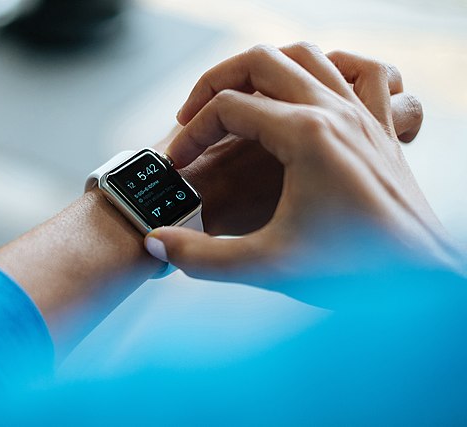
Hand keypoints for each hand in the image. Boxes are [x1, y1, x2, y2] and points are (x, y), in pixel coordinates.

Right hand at [145, 42, 461, 283]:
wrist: (423, 284)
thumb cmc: (356, 272)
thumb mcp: (267, 266)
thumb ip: (201, 257)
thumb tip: (155, 244)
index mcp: (305, 135)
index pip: (227, 108)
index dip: (191, 134)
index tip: (179, 167)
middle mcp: (335, 112)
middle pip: (260, 61)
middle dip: (214, 82)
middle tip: (193, 116)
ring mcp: (362, 115)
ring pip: (307, 55)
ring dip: (264, 68)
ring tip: (239, 98)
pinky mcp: (379, 129)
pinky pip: (364, 72)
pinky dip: (335, 66)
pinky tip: (316, 87)